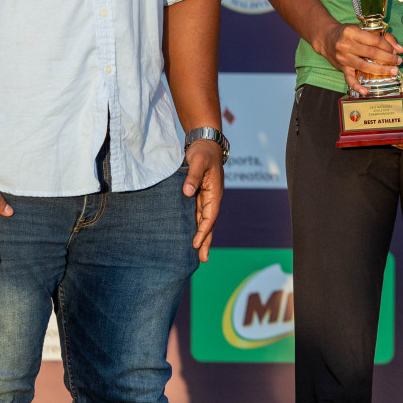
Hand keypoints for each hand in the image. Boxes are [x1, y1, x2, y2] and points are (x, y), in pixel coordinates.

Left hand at [183, 139, 224, 261]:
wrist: (206, 143)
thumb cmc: (202, 152)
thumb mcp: (197, 161)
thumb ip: (192, 176)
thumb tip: (187, 193)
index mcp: (214, 192)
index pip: (210, 216)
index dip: (203, 231)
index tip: (195, 244)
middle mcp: (212, 198)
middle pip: (209, 223)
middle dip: (206, 241)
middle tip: (203, 260)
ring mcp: (206, 198)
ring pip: (204, 221)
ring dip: (202, 237)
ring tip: (199, 254)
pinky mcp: (199, 196)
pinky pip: (198, 215)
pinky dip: (196, 226)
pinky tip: (192, 236)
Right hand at [319, 22, 402, 94]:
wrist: (326, 38)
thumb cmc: (347, 33)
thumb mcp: (362, 29)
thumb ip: (383, 36)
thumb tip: (400, 49)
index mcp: (352, 32)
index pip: (374, 40)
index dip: (387, 46)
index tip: (395, 51)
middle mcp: (346, 45)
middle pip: (371, 53)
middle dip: (387, 58)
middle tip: (398, 62)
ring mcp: (343, 57)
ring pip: (364, 66)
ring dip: (380, 70)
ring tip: (393, 71)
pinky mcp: (341, 68)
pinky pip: (349, 79)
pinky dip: (357, 86)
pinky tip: (366, 91)